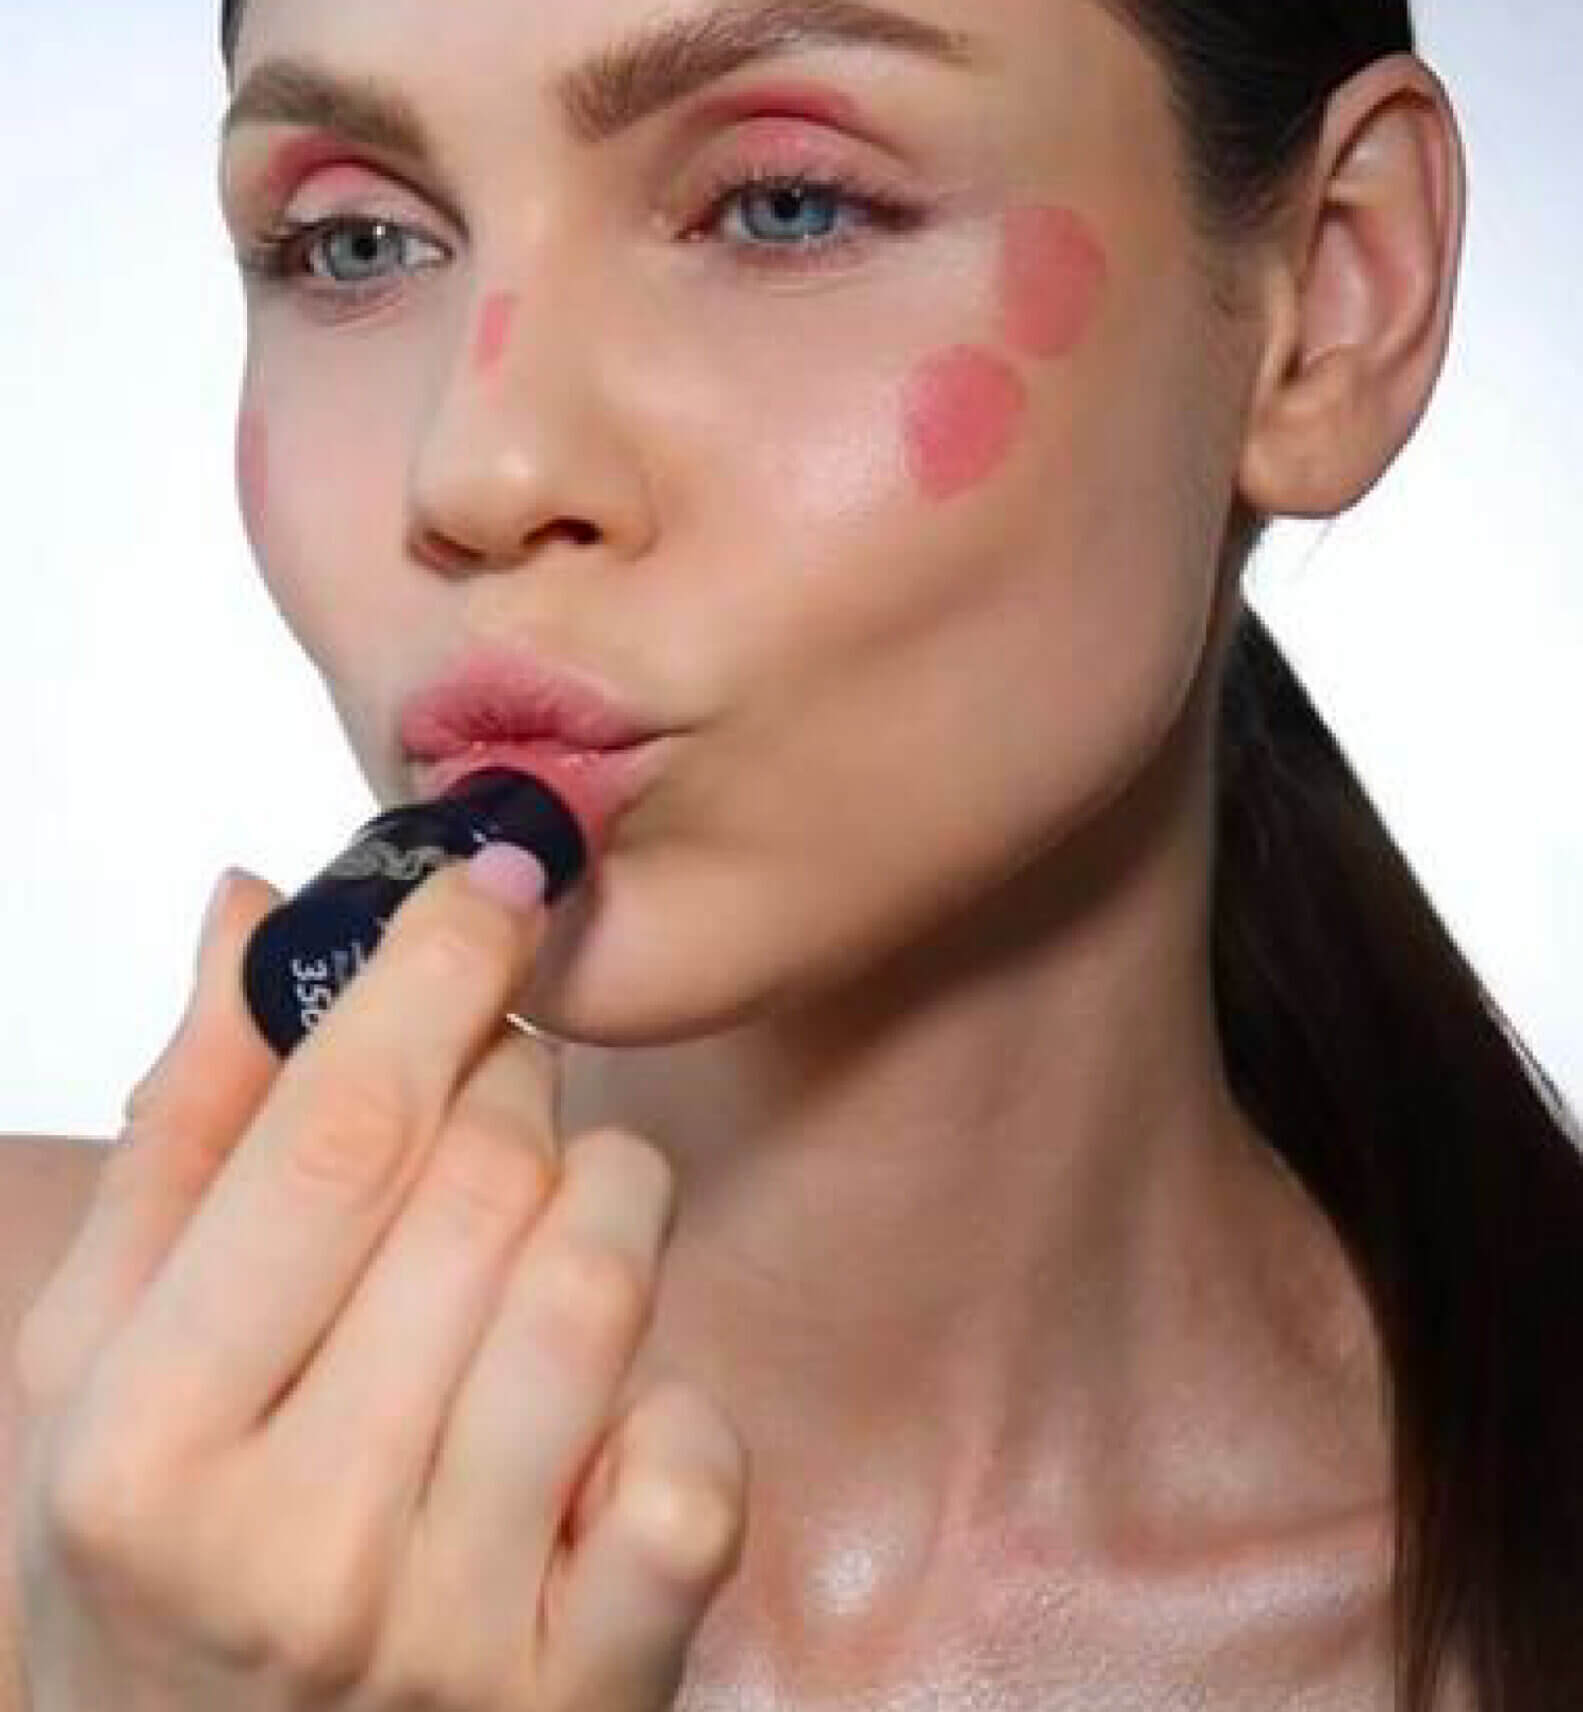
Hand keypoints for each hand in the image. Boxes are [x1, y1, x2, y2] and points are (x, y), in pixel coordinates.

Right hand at [11, 854, 748, 1708]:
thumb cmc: (156, 1581)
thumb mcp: (100, 1374)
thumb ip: (182, 1137)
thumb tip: (251, 910)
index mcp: (147, 1449)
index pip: (334, 1138)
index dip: (432, 973)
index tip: (493, 878)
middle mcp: (297, 1549)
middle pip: (486, 1185)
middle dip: (514, 1086)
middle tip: (493, 1087)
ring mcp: (452, 1643)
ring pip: (600, 1288)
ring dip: (606, 1200)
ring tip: (552, 1215)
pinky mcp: (585, 1704)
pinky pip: (692, 1468)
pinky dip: (669, 1403)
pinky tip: (595, 1424)